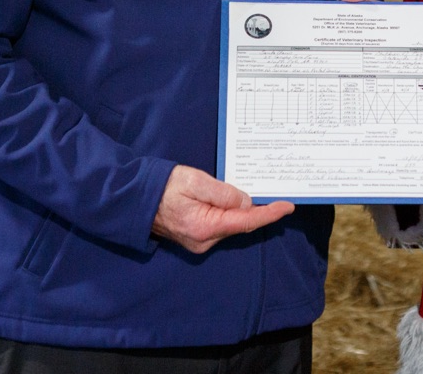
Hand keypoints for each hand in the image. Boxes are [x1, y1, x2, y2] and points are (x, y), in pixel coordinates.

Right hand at [151, 164, 293, 253]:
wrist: (135, 199)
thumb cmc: (163, 186)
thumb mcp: (195, 180)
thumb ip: (223, 193)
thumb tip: (246, 203)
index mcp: (206, 226)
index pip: (246, 221)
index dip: (269, 214)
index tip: (287, 206)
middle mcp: (205, 240)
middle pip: (241, 225)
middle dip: (261, 212)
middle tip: (279, 197)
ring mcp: (199, 242)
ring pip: (231, 225)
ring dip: (245, 213)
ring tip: (261, 197)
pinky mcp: (196, 238)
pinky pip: (221, 226)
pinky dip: (232, 215)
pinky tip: (238, 204)